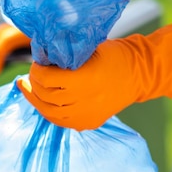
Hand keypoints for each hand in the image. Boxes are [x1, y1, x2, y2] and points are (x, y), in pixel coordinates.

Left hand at [18, 21, 171, 130]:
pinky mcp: (89, 123)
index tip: (36, 64)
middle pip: (45, 97)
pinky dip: (48, 112)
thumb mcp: (89, 49)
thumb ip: (65, 56)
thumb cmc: (115, 56)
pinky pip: (61, 121)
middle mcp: (84, 100)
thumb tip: (41, 59)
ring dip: (37, 100)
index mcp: (84, 80)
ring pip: (49, 113)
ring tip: (31, 89)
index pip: (46, 80)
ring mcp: (86, 115)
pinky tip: (44, 102)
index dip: (36, 71)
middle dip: (34, 85)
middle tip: (31, 75)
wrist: (140, 75)